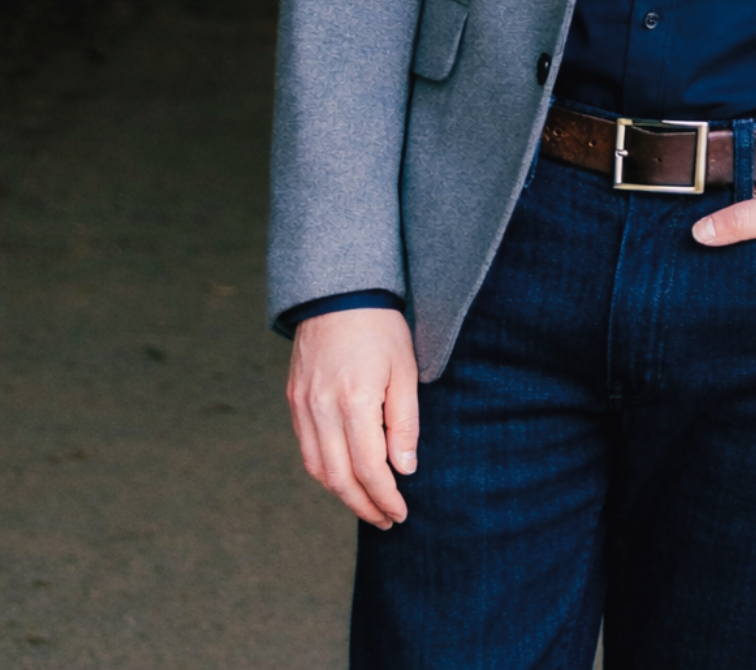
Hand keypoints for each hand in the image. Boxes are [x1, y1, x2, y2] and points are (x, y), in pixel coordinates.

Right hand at [287, 308, 419, 527]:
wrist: (338, 292)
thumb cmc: (379, 327)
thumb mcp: (404, 369)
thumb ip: (404, 422)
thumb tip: (404, 469)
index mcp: (354, 401)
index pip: (369, 469)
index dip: (385, 497)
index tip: (400, 513)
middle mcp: (321, 409)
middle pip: (340, 478)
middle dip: (365, 505)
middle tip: (386, 520)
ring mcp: (303, 405)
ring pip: (319, 469)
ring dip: (343, 494)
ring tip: (368, 504)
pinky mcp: (294, 399)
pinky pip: (307, 448)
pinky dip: (325, 470)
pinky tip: (345, 476)